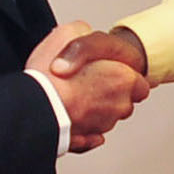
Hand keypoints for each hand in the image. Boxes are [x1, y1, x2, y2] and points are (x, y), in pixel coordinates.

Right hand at [28, 23, 149, 151]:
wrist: (32, 108)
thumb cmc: (51, 76)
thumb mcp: (67, 33)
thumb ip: (84, 31)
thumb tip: (84, 33)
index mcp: (123, 79)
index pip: (141, 83)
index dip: (125, 76)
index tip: (111, 72)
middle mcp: (119, 105)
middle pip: (123, 101)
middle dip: (110, 94)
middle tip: (88, 82)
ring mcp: (101, 125)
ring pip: (105, 118)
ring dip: (94, 110)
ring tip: (72, 96)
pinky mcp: (83, 142)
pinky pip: (88, 137)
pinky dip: (82, 130)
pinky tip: (69, 116)